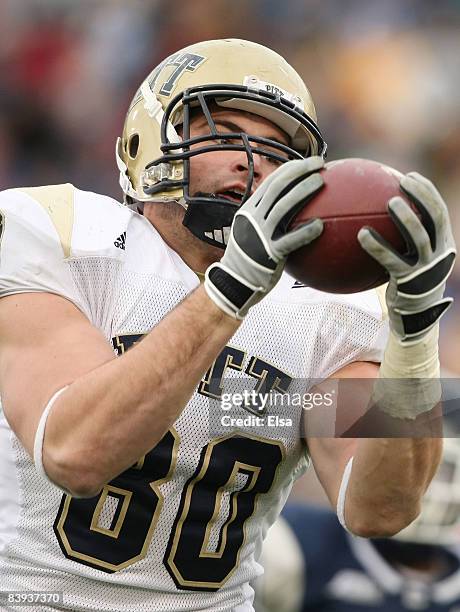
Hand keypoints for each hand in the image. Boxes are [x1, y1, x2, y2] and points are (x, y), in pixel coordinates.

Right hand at [205, 157, 324, 318]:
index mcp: (249, 211)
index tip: (308, 163)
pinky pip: (290, 240)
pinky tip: (321, 226)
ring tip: (322, 182)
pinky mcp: (269, 254)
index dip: (290, 169)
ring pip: (283, 207)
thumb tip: (291, 208)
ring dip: (303, 191)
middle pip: (278, 187)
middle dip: (299, 170)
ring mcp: (260, 235)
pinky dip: (305, 231)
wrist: (233, 284)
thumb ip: (267, 220)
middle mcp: (253, 219)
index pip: (271, 182)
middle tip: (320, 164)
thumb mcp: (251, 233)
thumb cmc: (249, 259)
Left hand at [358, 172, 455, 342]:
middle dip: (423, 197)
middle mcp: (439, 255)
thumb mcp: (412, 258)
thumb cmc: (407, 282)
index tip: (410, 177)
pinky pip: (391, 260)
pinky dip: (377, 245)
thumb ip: (403, 238)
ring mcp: (426, 269)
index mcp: (443, 245)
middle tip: (403, 182)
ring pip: (420, 238)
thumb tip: (375, 212)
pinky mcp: (409, 282)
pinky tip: (360, 234)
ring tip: (390, 202)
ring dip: (406, 217)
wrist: (413, 317)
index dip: (427, 192)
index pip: (440, 212)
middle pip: (436, 219)